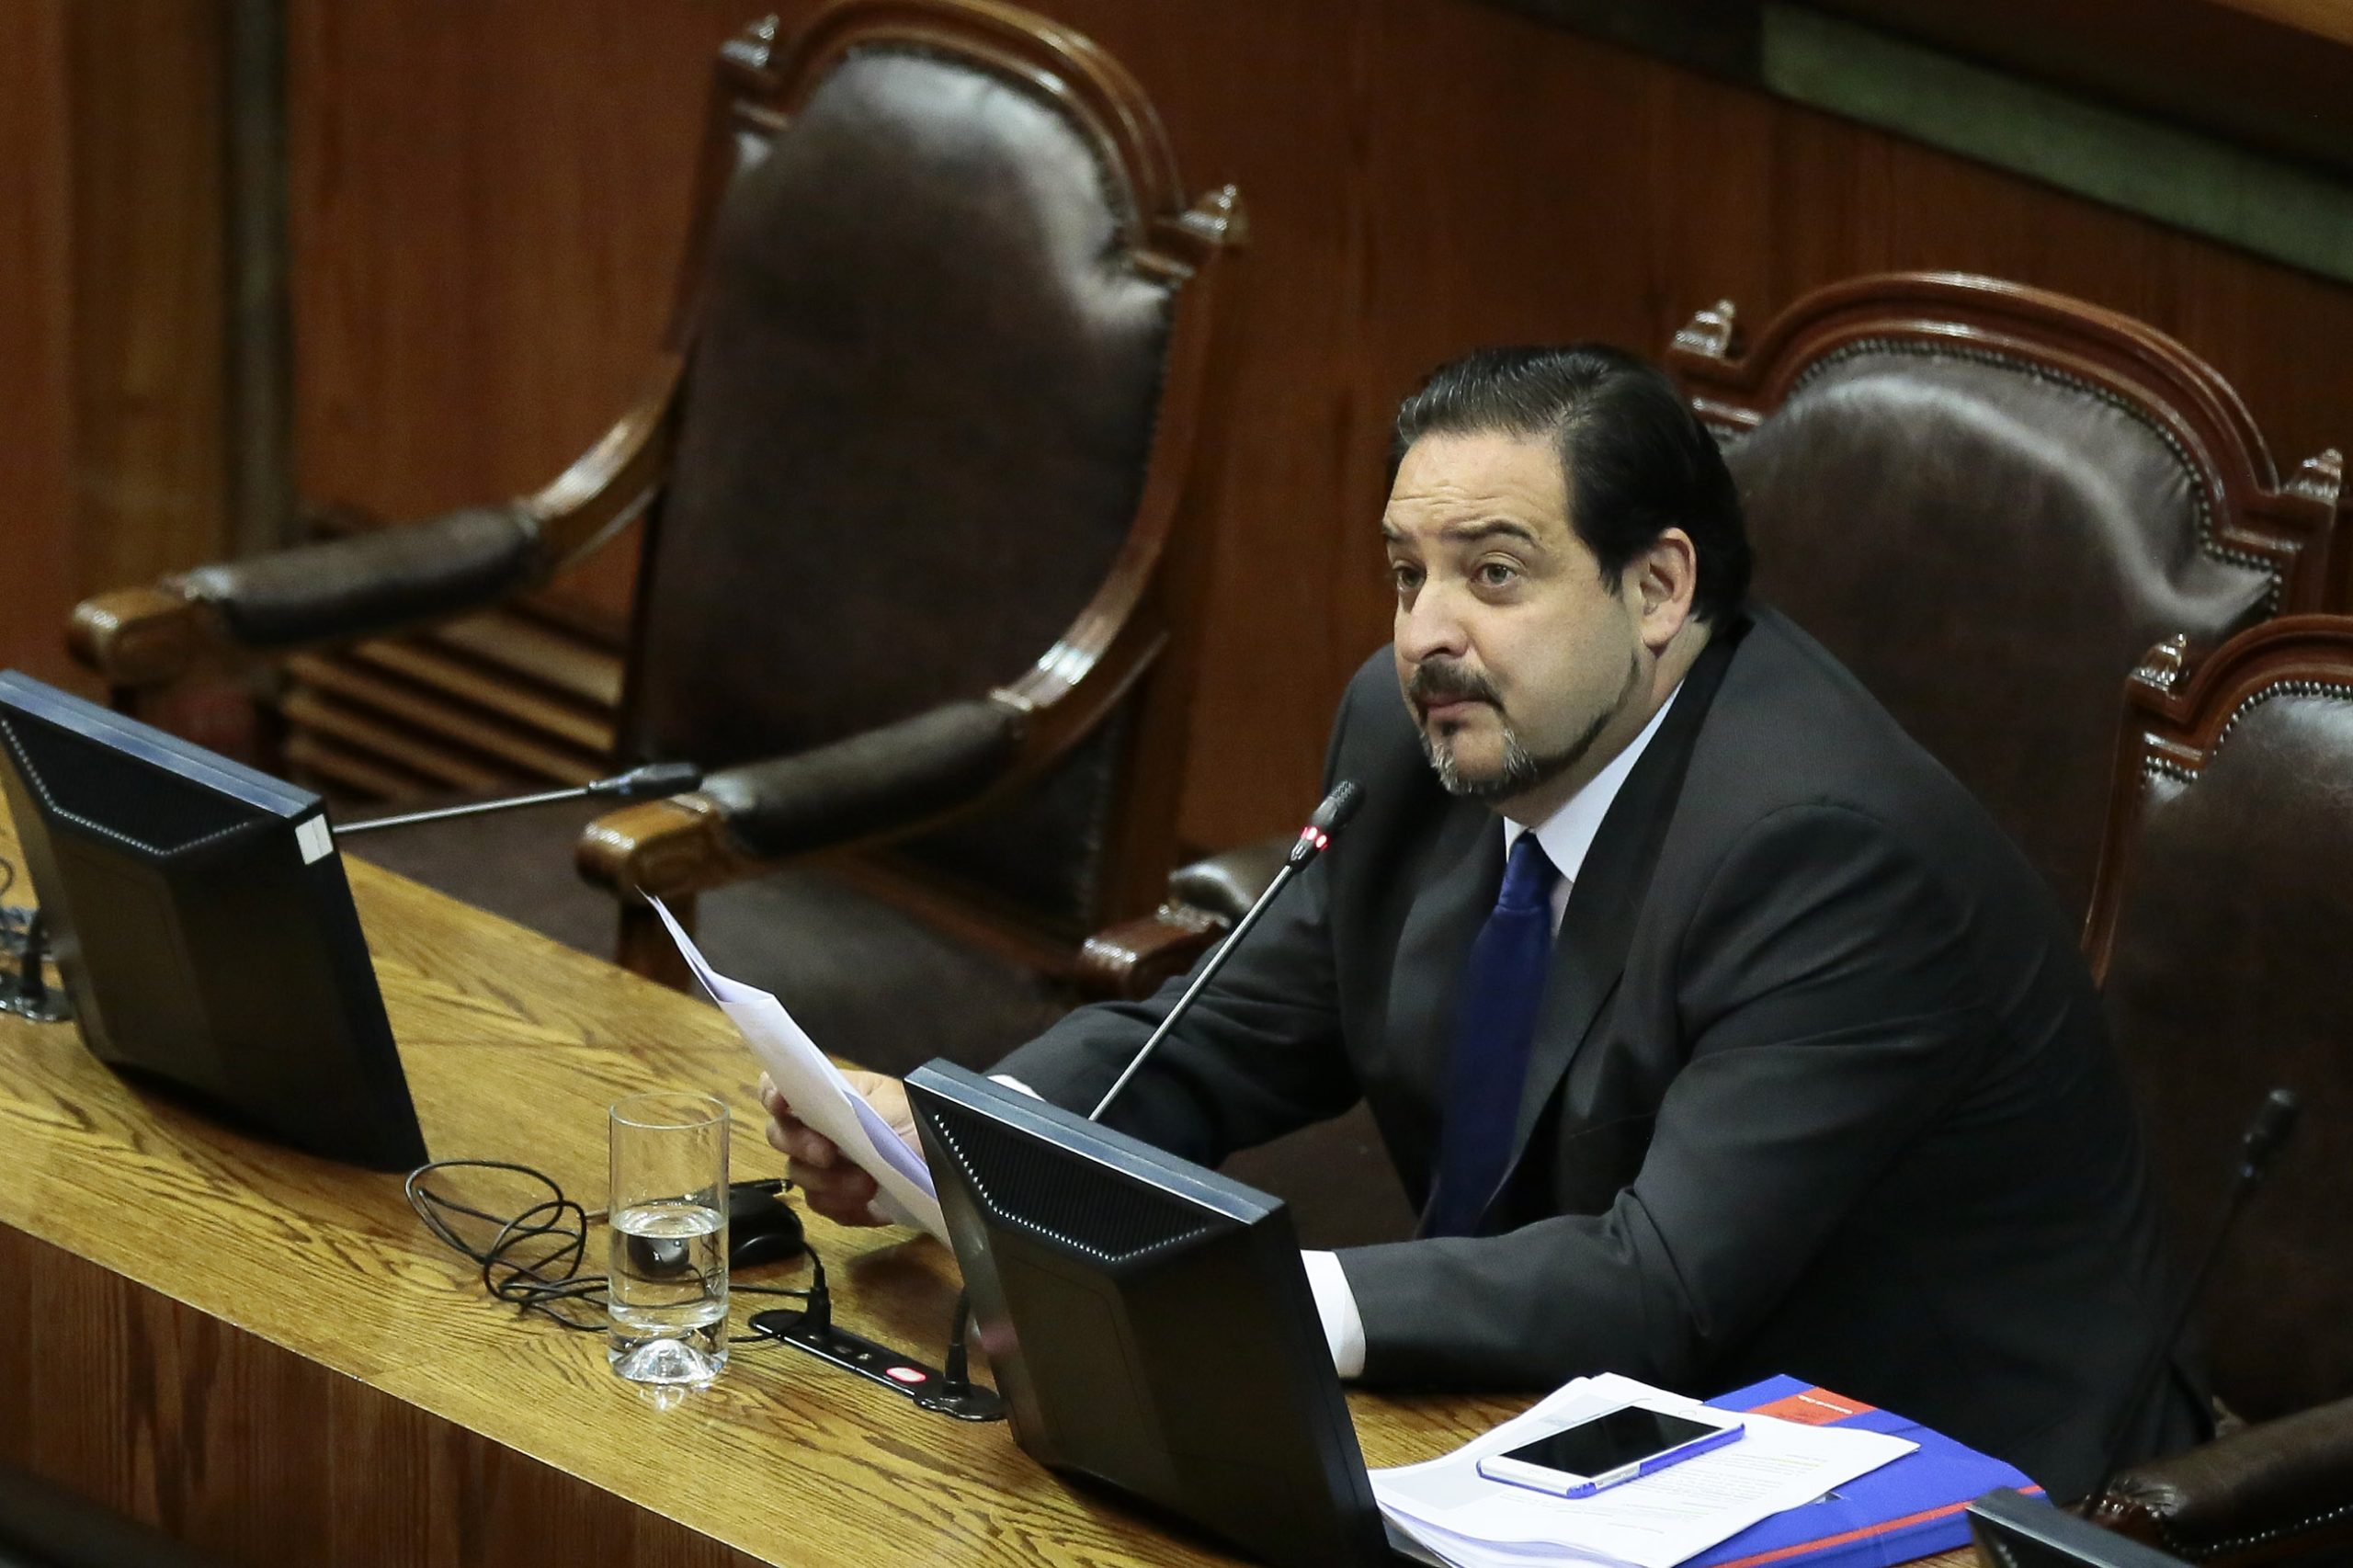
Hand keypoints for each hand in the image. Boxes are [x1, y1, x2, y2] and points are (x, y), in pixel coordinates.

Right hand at [758, 1070, 920, 1227]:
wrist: (953, 1169)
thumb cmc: (925, 1126)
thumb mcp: (898, 1108)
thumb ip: (858, 1108)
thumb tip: (829, 1108)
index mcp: (834, 1094)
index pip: (784, 1086)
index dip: (773, 1093)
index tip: (780, 1105)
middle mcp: (822, 1128)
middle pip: (780, 1135)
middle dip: (800, 1146)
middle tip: (828, 1155)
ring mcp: (827, 1165)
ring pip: (799, 1176)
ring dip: (830, 1183)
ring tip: (867, 1185)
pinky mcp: (839, 1198)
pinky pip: (823, 1207)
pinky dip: (844, 1207)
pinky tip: (870, 1205)